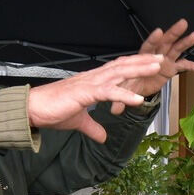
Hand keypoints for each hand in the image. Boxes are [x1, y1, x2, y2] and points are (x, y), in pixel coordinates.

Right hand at [28, 54, 164, 142]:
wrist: (32, 110)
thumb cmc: (52, 112)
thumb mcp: (78, 122)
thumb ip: (93, 128)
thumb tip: (103, 138)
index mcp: (92, 82)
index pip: (117, 69)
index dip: (133, 64)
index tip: (149, 61)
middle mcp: (92, 78)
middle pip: (122, 65)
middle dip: (142, 60)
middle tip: (161, 57)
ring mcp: (88, 83)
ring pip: (118, 73)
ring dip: (138, 70)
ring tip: (156, 66)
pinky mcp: (84, 93)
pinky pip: (108, 92)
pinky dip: (124, 94)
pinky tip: (138, 98)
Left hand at [109, 19, 193, 114]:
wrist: (135, 87)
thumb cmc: (129, 83)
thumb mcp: (124, 90)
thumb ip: (121, 98)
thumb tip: (115, 110)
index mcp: (142, 58)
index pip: (147, 47)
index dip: (153, 40)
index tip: (158, 32)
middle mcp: (155, 56)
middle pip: (164, 42)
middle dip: (173, 33)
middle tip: (182, 24)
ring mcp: (164, 61)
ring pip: (175, 49)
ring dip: (185, 42)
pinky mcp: (171, 68)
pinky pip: (182, 66)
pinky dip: (192, 66)